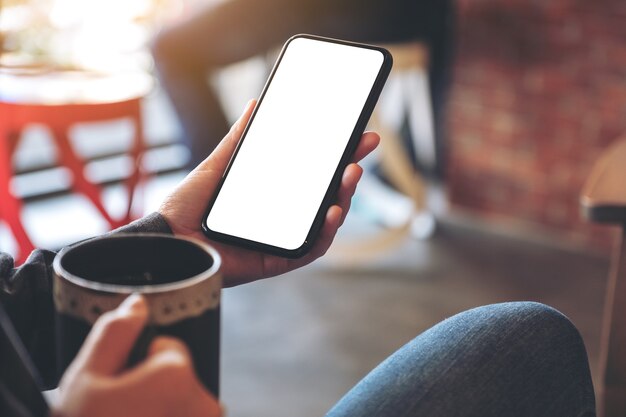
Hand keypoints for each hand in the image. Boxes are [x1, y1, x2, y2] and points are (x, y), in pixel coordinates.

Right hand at [51, 294, 221, 416]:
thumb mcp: (85, 379)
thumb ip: (114, 334)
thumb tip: (137, 304)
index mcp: (176, 373)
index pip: (167, 349)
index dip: (138, 366)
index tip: (120, 391)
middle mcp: (206, 402)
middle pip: (180, 379)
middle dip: (154, 392)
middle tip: (123, 415)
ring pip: (185, 406)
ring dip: (164, 413)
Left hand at [159, 100, 379, 286]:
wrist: (167, 240)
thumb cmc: (188, 206)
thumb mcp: (216, 165)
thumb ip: (238, 139)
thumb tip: (255, 105)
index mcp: (273, 195)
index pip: (313, 174)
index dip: (337, 155)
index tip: (356, 134)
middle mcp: (283, 217)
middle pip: (326, 195)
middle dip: (349, 171)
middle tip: (363, 146)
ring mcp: (283, 239)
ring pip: (325, 221)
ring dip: (344, 197)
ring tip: (351, 174)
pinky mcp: (278, 261)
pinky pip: (310, 249)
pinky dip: (325, 232)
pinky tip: (332, 211)